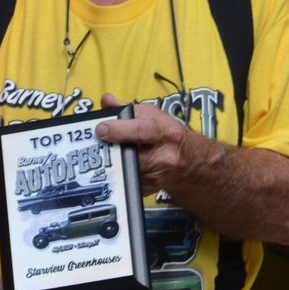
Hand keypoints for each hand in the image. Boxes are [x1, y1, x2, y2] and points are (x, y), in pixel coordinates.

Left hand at [97, 93, 212, 195]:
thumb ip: (129, 109)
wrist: (192, 162)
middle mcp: (165, 156)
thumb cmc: (171, 136)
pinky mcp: (149, 189)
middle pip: (131, 154)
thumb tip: (107, 100)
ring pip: (125, 169)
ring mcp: (158, 176)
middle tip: (96, 143)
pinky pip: (126, 181)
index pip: (142, 130)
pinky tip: (117, 165)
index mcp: (168, 133)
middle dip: (111, 148)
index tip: (101, 129)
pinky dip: (118, 173)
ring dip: (112, 160)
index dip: (119, 129)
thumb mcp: (155, 116)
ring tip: (104, 151)